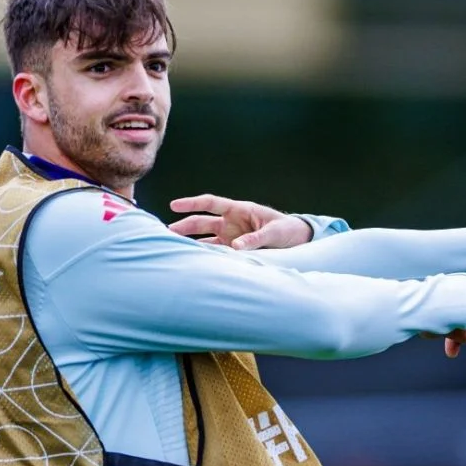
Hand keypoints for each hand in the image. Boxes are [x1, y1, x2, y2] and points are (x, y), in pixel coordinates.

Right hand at [168, 194, 313, 248]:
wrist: (298, 240)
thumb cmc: (288, 230)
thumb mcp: (274, 233)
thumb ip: (256, 239)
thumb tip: (236, 247)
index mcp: (240, 210)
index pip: (211, 203)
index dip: (192, 203)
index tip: (174, 205)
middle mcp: (232, 222)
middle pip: (203, 223)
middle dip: (185, 227)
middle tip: (167, 233)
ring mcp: (231, 236)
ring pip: (206, 239)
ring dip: (192, 243)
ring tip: (174, 250)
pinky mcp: (235, 249)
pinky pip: (217, 252)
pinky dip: (206, 256)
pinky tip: (195, 262)